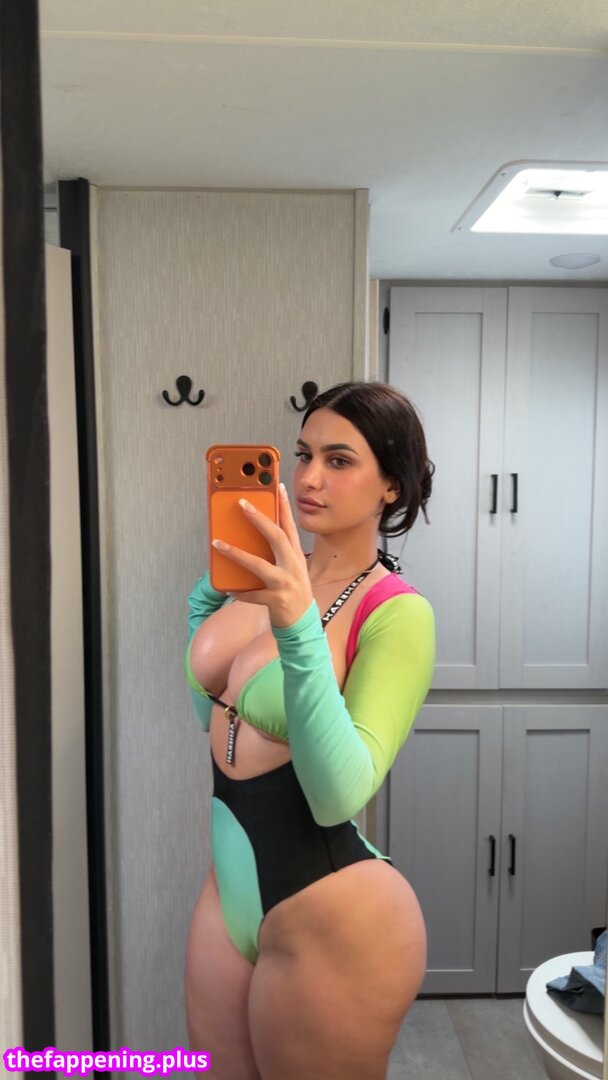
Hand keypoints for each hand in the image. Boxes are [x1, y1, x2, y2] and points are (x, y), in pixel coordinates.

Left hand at [211, 484, 313, 627]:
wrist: (303, 624)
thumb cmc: (293, 592)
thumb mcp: (292, 569)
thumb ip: (278, 554)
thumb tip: (255, 537)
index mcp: (296, 556)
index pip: (290, 526)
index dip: (284, 506)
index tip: (276, 487)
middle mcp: (293, 567)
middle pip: (276, 537)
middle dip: (259, 519)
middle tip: (242, 504)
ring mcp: (285, 584)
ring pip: (258, 565)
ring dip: (236, 553)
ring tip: (218, 544)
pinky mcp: (276, 601)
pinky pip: (252, 594)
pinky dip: (239, 591)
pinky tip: (227, 588)